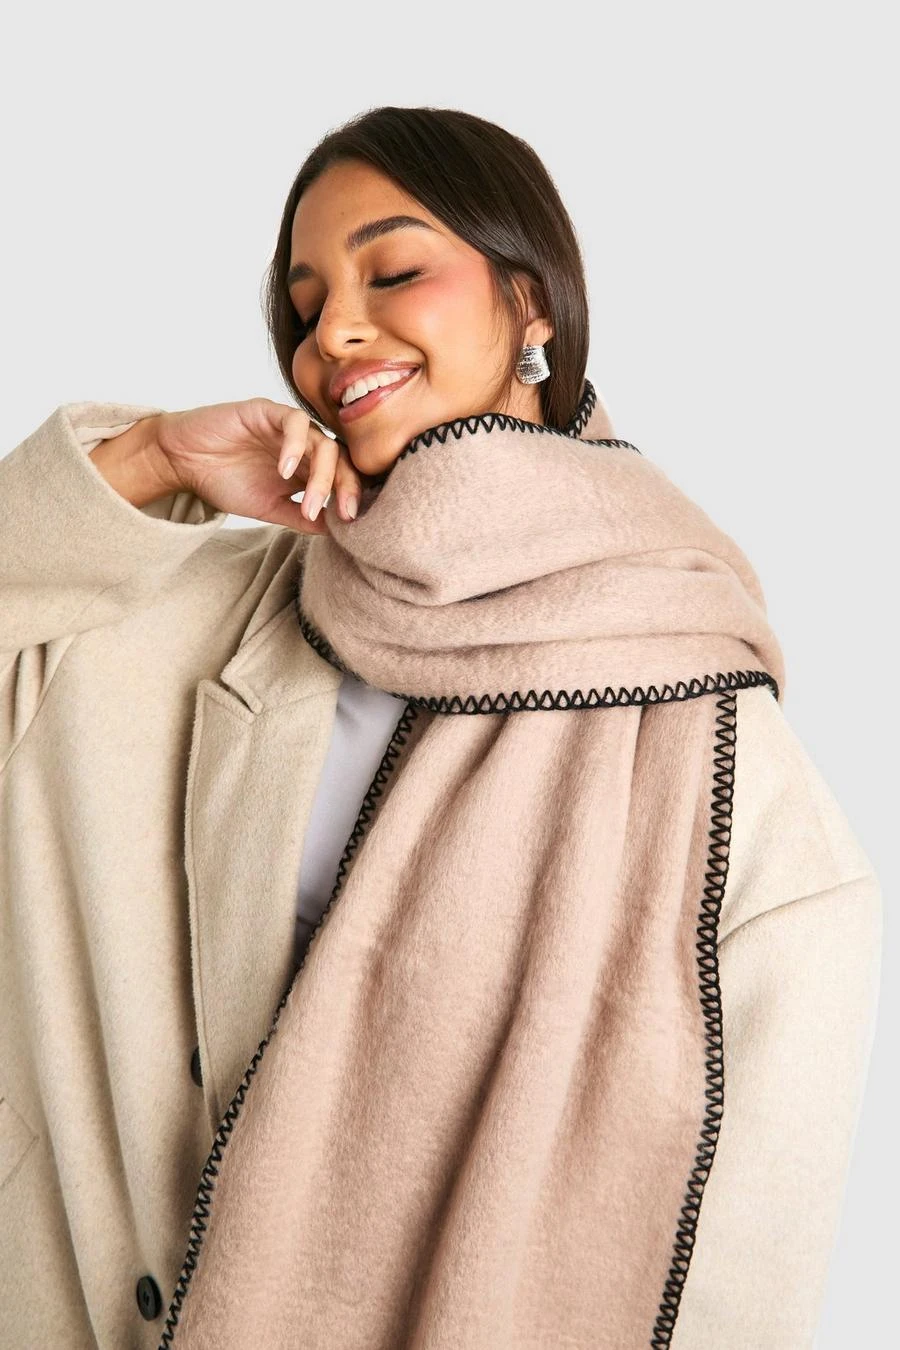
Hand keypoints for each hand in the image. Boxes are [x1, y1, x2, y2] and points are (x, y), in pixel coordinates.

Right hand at [155, 397, 366, 533]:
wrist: (183, 461)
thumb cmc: (223, 481)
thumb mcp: (268, 508)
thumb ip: (299, 517)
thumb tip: (335, 530)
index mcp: (306, 467)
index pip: (342, 476)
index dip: (351, 496)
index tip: (349, 521)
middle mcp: (303, 445)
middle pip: (340, 459)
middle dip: (345, 487)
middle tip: (343, 513)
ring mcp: (287, 427)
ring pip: (323, 442)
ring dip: (322, 476)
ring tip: (311, 503)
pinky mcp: (268, 410)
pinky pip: (295, 421)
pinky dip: (295, 446)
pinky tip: (286, 471)